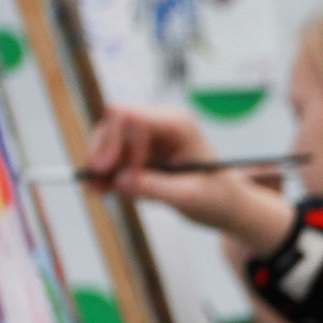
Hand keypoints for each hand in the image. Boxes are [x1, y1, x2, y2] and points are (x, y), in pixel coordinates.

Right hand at [84, 105, 294, 252]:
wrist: (226, 206)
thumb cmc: (217, 197)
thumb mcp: (189, 196)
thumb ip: (156, 188)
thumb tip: (120, 182)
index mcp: (176, 124)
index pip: (128, 116)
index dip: (111, 141)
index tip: (106, 170)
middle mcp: (159, 123)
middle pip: (113, 125)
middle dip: (102, 154)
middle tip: (95, 185)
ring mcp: (148, 138)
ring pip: (108, 140)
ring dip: (100, 166)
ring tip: (97, 191)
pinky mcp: (142, 153)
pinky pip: (113, 157)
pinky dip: (105, 174)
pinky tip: (100, 191)